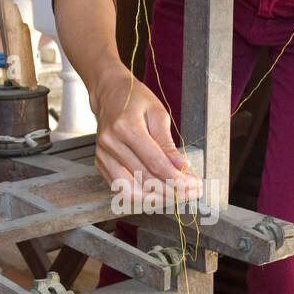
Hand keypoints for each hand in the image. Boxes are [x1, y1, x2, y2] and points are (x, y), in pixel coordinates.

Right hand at [92, 65, 202, 208]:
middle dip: (171, 190)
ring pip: (130, 191)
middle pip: (144, 179)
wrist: (110, 95)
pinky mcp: (101, 164)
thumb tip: (181, 166)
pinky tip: (158, 192)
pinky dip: (141, 195)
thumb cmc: (135, 100)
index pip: (154, 163)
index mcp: (125, 127)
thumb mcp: (158, 114)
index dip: (176, 178)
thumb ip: (168, 144)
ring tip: (175, 195)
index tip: (192, 184)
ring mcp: (103, 156)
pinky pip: (121, 189)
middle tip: (190, 192)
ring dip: (156, 198)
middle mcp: (111, 144)